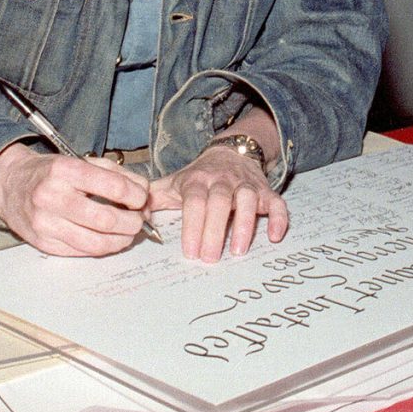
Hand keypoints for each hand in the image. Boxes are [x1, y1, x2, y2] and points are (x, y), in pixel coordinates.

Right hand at [0, 142, 150, 256]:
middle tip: (139, 220)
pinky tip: (108, 238)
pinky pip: (82, 251)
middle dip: (132, 223)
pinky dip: (102, 247)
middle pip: (107, 219)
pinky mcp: (44, 243)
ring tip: (128, 233)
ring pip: (96, 242)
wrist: (11, 185)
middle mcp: (53, 197)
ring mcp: (46, 223)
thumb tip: (143, 192)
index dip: (136, 195)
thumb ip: (115, 174)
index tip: (142, 198)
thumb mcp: (81, 161)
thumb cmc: (50, 172)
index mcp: (65, 170)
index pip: (113, 187)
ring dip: (121, 240)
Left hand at [148, 145, 287, 262]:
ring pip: (247, 200)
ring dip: (245, 225)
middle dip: (214, 231)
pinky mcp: (265, 191)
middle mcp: (223, 180)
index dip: (192, 225)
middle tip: (209, 259)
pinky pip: (277, 202)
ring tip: (238, 251)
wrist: (230, 151)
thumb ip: (152, 198)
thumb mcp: (174, 182)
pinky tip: (275, 237)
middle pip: (219, 202)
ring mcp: (246, 185)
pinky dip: (279, 218)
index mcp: (197, 180)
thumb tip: (134, 215)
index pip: (194, 201)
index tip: (189, 252)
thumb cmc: (199, 176)